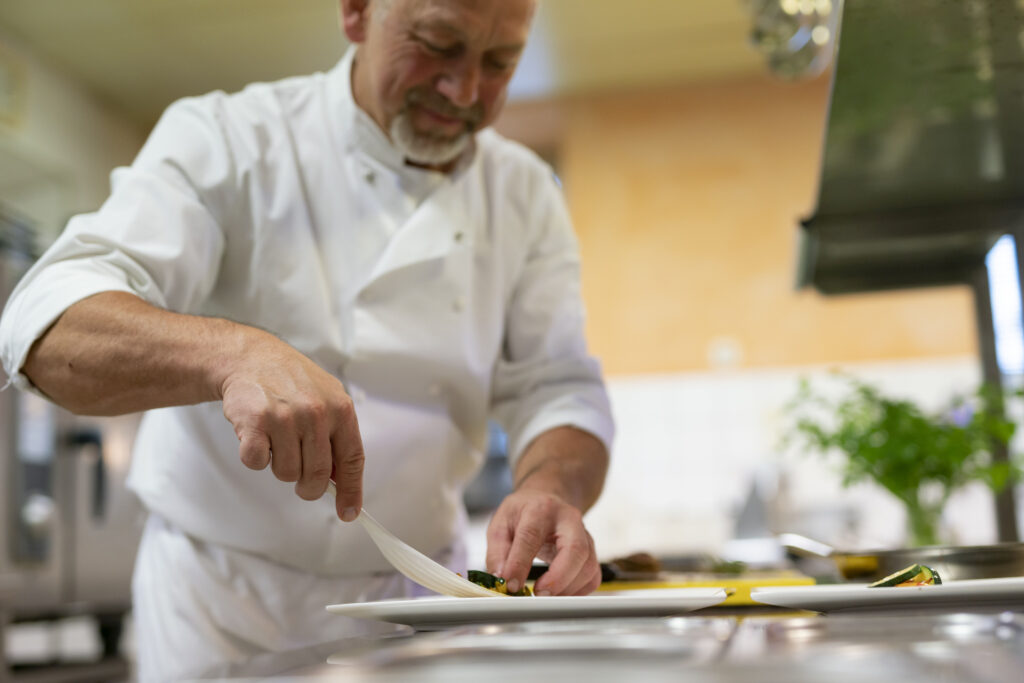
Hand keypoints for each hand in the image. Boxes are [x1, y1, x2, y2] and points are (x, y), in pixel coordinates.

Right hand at [219, 329, 363, 520]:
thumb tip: (342, 482)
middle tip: (297, 476)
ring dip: (279, 464)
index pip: (352, 460)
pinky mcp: (255, 422)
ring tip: (276, 437)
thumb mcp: (328, 399)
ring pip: (285, 473)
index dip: (351, 491)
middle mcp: (316, 413)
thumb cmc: (292, 382)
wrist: (251, 357)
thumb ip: (338, 437)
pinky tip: (257, 434)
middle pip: (316, 476)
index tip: (348, 513)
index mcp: (341, 409)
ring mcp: (285, 417)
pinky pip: (256, 463)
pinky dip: (255, 457)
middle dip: (306, 485)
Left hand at [485, 489, 600, 595]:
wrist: (546, 500)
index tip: (511, 585)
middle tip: (538, 594)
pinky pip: (593, 577)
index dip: (520, 564)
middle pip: (575, 549)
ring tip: (544, 595)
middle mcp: (568, 520)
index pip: (531, 536)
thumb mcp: (501, 524)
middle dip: (558, 578)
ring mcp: (585, 535)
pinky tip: (559, 592)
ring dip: (566, 588)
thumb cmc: (523, 513)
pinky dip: (577, 591)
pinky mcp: (591, 552)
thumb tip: (502, 580)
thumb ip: (498, 553)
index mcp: (540, 509)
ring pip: (588, 566)